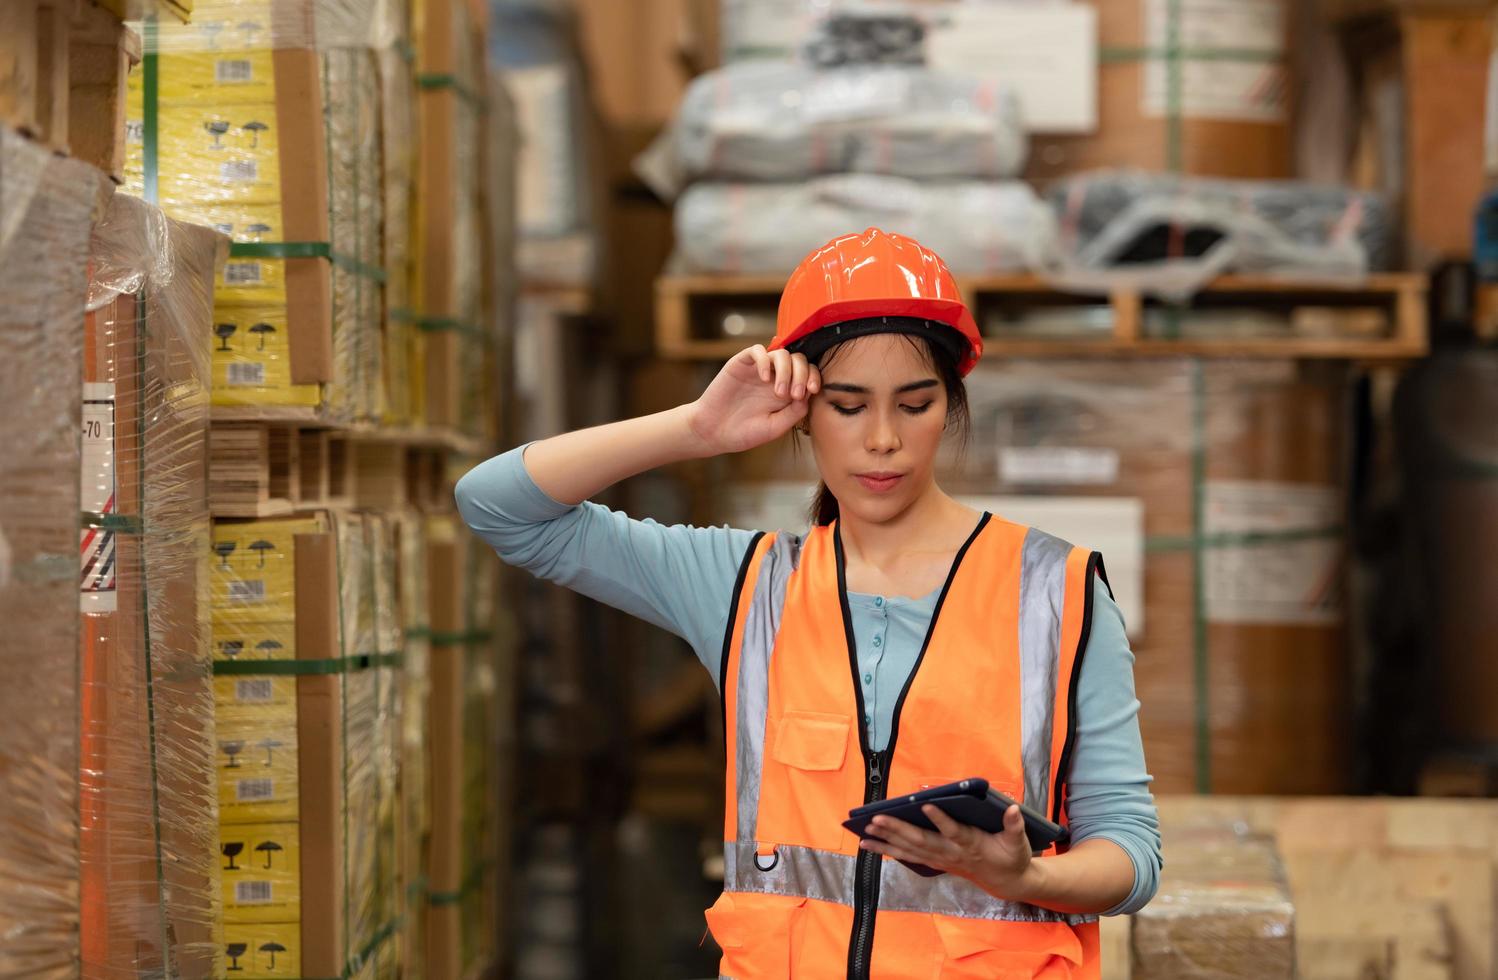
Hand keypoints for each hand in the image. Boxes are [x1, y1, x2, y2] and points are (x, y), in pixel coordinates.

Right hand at [685, 345, 821, 455]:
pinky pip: (757, 351)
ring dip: (786, 370)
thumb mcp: (775, 427)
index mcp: (787, 392)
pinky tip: (764, 378)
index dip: (814, 377)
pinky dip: (764, 360)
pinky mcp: (741, 364)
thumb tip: (809, 395)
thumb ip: (794, 412)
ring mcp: (758, 370)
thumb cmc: (744, 432)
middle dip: (802, 375)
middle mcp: (775, 377)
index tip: (811, 391)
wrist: (713, 432)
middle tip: (794, 394)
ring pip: (781, 354)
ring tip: (778, 392)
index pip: (808, 374)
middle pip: (798, 360)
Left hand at [859, 804, 1040, 901]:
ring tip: (865, 833)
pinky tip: (871, 844)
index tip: (926, 804)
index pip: (954, 831)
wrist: (1006, 882)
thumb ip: (1015, 826)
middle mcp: (952, 853)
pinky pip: (908, 856)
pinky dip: (888, 850)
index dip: (941, 819)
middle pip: (922, 841)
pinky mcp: (935, 861)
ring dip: (886, 842)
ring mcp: (941, 859)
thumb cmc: (1011, 857)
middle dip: (898, 830)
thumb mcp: (1019, 842)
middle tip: (876, 818)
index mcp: (972, 844)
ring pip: (910, 850)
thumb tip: (1013, 808)